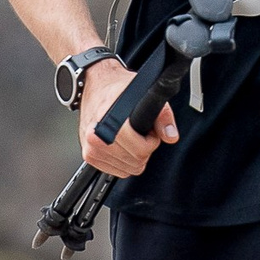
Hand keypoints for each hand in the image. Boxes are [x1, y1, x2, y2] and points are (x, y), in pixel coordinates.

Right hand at [78, 57, 175, 174]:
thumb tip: (170, 135)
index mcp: (107, 119)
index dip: (150, 141)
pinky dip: (124, 162)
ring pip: (128, 169)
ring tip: (130, 137)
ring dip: (134, 156)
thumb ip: (163, 115)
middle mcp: (96, 135)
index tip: (149, 131)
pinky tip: (122, 146)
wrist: (96, 87)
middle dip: (144, 149)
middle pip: (135, 161)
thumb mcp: (144, 93)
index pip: (138, 148)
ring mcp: (91, 147)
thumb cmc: (117, 90)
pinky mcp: (89, 156)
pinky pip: (117, 171)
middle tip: (140, 133)